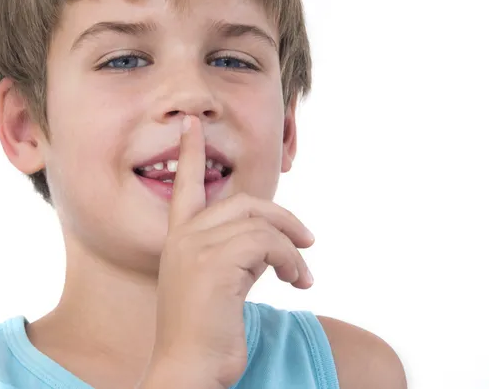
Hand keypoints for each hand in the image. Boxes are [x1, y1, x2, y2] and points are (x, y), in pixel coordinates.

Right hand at [146, 115, 314, 388]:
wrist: (188, 368)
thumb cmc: (206, 331)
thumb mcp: (218, 284)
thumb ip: (236, 254)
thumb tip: (273, 241)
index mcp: (179, 239)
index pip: (184, 185)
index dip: (189, 152)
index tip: (191, 124)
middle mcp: (184, 238)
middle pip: (245, 202)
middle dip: (283, 217)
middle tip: (308, 241)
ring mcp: (197, 249)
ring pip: (261, 224)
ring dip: (293, 249)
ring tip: (302, 275)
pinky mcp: (216, 265)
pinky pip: (269, 245)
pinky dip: (293, 261)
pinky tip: (298, 282)